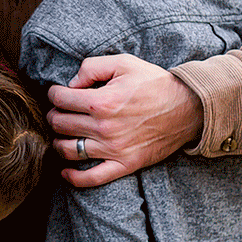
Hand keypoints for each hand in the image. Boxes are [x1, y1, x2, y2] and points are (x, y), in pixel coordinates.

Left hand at [47, 54, 204, 187]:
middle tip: (59, 111)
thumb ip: (92, 67)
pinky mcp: (124, 164)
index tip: (58, 93)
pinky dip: (74, 177)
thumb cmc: (154, 83)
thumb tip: (70, 84)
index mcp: (102, 102)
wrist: (187, 108)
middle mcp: (104, 128)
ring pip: (68, 150)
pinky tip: (65, 170)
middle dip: (54, 115)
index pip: (60, 99)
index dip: (54, 93)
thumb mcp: (124, 63)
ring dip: (58, 142)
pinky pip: (92, 178)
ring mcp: (113, 149)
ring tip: (62, 134)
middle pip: (60, 124)